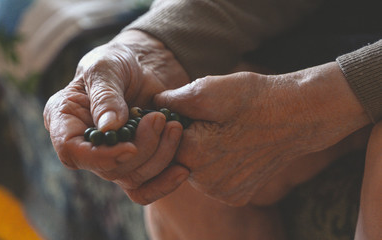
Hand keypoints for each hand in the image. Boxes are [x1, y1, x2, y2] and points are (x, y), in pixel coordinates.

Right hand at [43, 30, 189, 204]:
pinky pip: (146, 188)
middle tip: (159, 119)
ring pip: (132, 178)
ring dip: (158, 158)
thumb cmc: (116, 61)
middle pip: (108, 169)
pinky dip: (165, 183)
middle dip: (141, 149)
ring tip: (174, 127)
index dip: (100, 157)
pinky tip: (182, 169)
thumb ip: (104, 96)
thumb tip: (108, 128)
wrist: (142, 66)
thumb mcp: (105, 68)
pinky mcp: (135, 163)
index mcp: (65, 122)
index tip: (130, 148)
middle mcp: (85, 145)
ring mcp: (111, 157)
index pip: (72, 151)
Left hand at [154, 62, 370, 205]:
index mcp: (194, 154)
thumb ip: (173, 100)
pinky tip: (235, 148)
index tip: (188, 112)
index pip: (163, 141)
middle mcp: (205, 182)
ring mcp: (222, 192)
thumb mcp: (208, 88)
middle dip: (187, 139)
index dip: (172, 124)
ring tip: (225, 133)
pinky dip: (218, 165)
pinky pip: (214, 180)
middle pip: (179, 158)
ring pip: (195, 170)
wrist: (297, 116)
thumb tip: (153, 104)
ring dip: (201, 153)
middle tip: (212, 121)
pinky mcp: (236, 196)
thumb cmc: (253, 99)